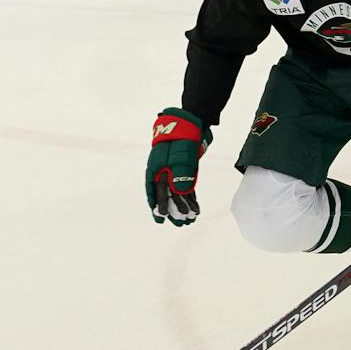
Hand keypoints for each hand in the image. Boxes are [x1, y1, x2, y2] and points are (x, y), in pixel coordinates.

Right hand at [146, 108, 210, 225]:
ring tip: (189, 220)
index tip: (160, 217)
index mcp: (156, 169)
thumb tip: (181, 193)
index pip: (155, 190)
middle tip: (179, 224)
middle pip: (165, 195)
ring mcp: (173, 172)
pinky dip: (190, 198)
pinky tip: (195, 208)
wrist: (189, 125)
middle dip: (172, 211)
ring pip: (176, 193)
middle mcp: (163, 172)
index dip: (157, 205)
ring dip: (183, 207)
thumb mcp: (179, 157)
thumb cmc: (181, 139)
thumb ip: (179, 175)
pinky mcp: (183, 171)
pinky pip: (185, 187)